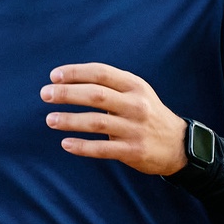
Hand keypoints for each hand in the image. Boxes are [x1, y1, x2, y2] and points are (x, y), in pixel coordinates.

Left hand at [42, 63, 189, 175]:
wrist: (178, 145)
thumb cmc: (147, 114)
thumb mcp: (136, 92)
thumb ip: (110, 85)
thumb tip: (68, 80)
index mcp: (134, 86)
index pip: (101, 73)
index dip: (75, 72)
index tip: (54, 76)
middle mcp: (135, 105)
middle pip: (96, 95)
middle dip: (67, 93)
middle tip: (45, 94)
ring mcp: (134, 128)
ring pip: (96, 122)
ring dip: (70, 120)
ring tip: (50, 119)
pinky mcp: (132, 150)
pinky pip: (102, 149)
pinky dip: (82, 146)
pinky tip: (66, 144)